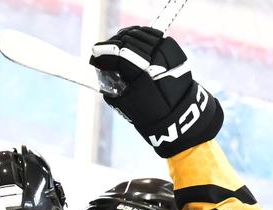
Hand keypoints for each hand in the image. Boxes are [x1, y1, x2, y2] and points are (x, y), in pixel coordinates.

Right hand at [90, 27, 222, 156]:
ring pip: (140, 33)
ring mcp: (167, 49)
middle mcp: (158, 57)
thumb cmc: (147, 112)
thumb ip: (110, 83)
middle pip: (129, 40)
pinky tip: (132, 42)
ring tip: (116, 46)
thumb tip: (102, 66)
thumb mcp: (123, 102)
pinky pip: (152, 34)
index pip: (120, 52)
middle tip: (103, 51)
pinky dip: (140, 35)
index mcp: (144, 71)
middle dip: (113, 44)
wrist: (177, 113)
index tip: (95, 54)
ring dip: (126, 38)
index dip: (104, 51)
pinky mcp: (172, 47)